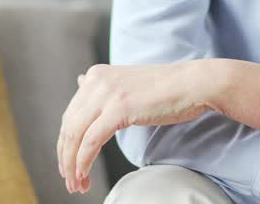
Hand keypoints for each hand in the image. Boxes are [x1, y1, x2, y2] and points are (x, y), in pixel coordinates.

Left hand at [57, 62, 210, 193]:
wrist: (194, 83)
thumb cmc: (168, 88)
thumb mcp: (128, 84)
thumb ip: (104, 89)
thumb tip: (80, 83)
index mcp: (96, 75)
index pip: (70, 115)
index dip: (66, 143)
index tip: (69, 164)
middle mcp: (96, 81)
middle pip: (68, 126)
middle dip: (65, 157)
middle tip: (70, 179)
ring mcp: (107, 93)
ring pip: (75, 135)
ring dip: (72, 164)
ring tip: (78, 184)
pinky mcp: (119, 108)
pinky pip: (91, 141)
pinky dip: (83, 162)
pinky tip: (84, 175)